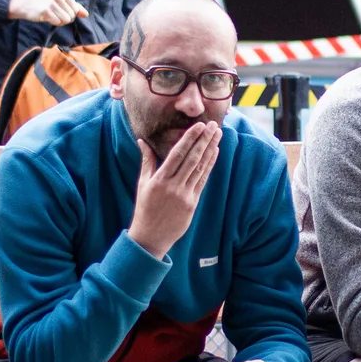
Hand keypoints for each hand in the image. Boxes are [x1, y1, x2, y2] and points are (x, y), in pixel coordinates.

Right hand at [8, 0, 87, 25]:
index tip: (58, 9)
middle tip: (53, 13)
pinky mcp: (46, 10)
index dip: (68, 13)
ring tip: (51, 15)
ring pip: (66, 20)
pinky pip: (57, 22)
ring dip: (59, 21)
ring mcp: (52, 2)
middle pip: (72, 16)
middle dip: (64, 18)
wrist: (26, 4)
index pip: (76, 10)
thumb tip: (86, 14)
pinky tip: (46, 17)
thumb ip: (74, 7)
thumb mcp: (61, 2)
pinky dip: (53, 22)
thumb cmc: (45, 3)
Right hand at [128, 122, 220, 258]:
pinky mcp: (192, 203)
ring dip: (210, 150)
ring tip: (217, 135)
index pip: (178, 154)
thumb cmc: (144, 208)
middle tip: (213, 125)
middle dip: (204, 140)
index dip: (190, 139)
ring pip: (200, 168)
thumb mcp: (142, 183)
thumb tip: (142, 141)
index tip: (198, 126)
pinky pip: (202, 180)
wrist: (151, 236)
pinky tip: (215, 153)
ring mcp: (184, 195)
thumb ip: (146, 161)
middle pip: (192, 158)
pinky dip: (209, 165)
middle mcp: (173, 186)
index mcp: (159, 180)